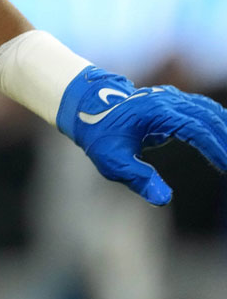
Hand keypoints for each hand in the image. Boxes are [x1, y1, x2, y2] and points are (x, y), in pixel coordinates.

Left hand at [57, 66, 226, 204]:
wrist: (85, 107)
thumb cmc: (99, 134)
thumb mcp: (113, 160)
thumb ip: (139, 178)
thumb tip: (163, 200)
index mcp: (155, 112)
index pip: (196, 128)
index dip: (215, 147)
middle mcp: (167, 100)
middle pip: (208, 117)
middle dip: (225, 138)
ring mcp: (170, 98)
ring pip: (208, 111)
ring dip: (223, 129)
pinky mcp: (172, 102)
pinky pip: (202, 110)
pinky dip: (217, 123)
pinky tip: (224, 137)